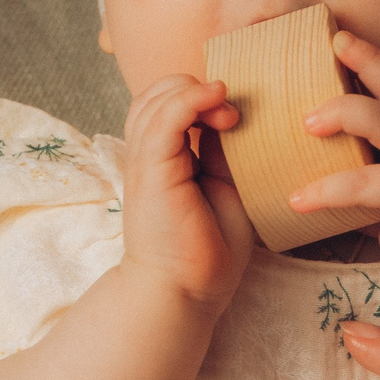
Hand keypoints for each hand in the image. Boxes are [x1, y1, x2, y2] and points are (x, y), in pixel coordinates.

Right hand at [117, 73, 254, 314]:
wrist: (186, 292)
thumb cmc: (207, 251)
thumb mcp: (225, 188)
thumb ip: (222, 152)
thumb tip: (230, 115)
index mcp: (164, 160)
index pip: (166, 106)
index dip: (197, 95)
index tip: (233, 114)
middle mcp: (149, 157)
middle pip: (154, 94)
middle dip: (192, 87)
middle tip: (229, 113)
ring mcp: (146, 162)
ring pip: (153, 99)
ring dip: (192, 91)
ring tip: (225, 112)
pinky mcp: (151, 171)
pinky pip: (162, 119)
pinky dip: (188, 100)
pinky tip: (215, 99)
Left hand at [288, 29, 379, 311]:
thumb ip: (366, 159)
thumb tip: (310, 149)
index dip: (368, 53)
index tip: (335, 33)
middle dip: (363, 59)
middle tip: (329, 47)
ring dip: (342, 114)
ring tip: (305, 124)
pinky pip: (364, 184)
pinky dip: (327, 190)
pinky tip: (297, 200)